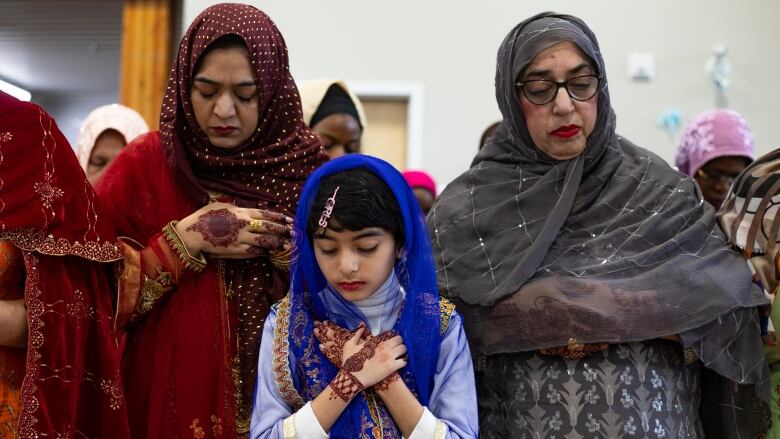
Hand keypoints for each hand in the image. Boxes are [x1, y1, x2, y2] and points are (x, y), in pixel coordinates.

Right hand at [175, 203, 291, 258]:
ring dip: (278, 243)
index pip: (266, 214)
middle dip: (283, 231)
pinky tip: (272, 253)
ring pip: (265, 241)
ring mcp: (242, 239)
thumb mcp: (222, 206)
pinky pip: (255, 252)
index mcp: (242, 212)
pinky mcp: (237, 251)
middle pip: (269, 228)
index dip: (279, 217)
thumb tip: (246, 206)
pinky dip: (264, 252)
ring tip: (288, 245)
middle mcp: (245, 225)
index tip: (290, 220)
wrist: (192, 234)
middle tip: (295, 233)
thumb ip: (237, 206)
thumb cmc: (205, 217)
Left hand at [315, 320, 367, 366]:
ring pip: (329, 344)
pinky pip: (330, 356)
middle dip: (324, 329)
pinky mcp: (340, 363)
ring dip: (322, 337)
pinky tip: (320, 346)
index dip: (332, 326)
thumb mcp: (371, 341)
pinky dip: (325, 351)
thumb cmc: (372, 355)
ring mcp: (340, 354)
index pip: (339, 330)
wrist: (371, 370)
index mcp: (351, 339)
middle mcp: (344, 345)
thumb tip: (361, 322)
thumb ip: (364, 332)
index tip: (324, 321)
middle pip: (332, 336)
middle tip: (315, 323)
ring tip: (315, 331)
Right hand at [340, 329, 406, 388]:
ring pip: (404, 349)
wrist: (352, 378)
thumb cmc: (349, 362)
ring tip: (400, 356)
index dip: (392, 338)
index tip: (392, 342)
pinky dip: (403, 362)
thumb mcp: (349, 345)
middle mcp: (384, 347)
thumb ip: (356, 334)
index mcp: (375, 341)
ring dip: (403, 352)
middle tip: (397, 348)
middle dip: (400, 343)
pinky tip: (399, 364)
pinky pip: (404, 362)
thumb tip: (362, 326)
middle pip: (400, 340)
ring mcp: (388, 357)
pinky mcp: (391, 367)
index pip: (390, 334)